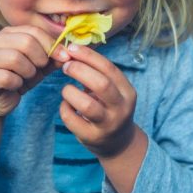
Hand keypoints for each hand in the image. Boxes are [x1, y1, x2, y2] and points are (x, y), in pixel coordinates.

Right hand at [0, 25, 64, 117]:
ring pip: (15, 59)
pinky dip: (17, 84)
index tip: (64, 57)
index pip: (33, 31)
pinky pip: (6, 78)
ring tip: (26, 77)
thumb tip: (69, 53)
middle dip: (40, 58)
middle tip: (40, 69)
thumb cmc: (18, 79)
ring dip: (28, 72)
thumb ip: (52, 58)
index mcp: (8, 34)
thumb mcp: (38, 67)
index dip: (52, 44)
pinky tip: (15, 86)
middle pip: (25, 42)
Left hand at [58, 43, 138, 158]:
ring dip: (70, 92)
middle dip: (79, 71)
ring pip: (86, 105)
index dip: (89, 56)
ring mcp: (107, 125)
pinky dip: (64, 108)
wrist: (118, 143)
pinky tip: (66, 105)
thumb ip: (98, 73)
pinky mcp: (92, 138)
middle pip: (101, 84)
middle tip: (65, 66)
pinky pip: (72, 119)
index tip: (72, 48)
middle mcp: (121, 108)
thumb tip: (73, 50)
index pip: (109, 68)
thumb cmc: (110, 108)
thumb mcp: (113, 91)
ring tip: (66, 89)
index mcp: (127, 92)